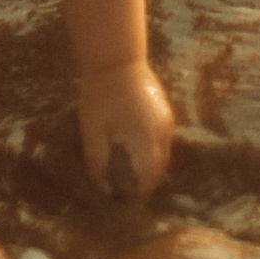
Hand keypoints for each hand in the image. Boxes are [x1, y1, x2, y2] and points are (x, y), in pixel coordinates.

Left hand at [78, 54, 175, 198]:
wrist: (115, 58)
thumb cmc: (101, 97)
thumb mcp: (93, 132)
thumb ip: (97, 161)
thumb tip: (102, 188)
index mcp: (147, 140)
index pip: (149, 177)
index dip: (137, 192)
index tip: (122, 200)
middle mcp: (163, 132)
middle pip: (160, 167)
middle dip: (145, 181)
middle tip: (125, 189)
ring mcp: (166, 119)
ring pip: (163, 153)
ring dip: (150, 165)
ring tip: (129, 171)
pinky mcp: (163, 109)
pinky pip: (162, 138)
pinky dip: (152, 150)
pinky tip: (136, 149)